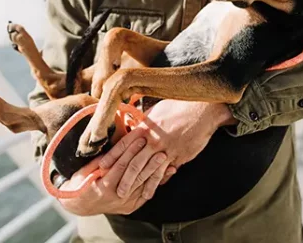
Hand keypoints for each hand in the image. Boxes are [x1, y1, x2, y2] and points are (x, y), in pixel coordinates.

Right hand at [57, 136, 169, 215]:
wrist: (80, 205)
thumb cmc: (81, 183)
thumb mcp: (85, 170)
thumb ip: (101, 161)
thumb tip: (116, 146)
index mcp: (103, 186)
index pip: (121, 165)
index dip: (131, 151)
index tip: (140, 138)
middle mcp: (116, 196)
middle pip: (136, 175)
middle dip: (148, 160)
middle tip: (159, 148)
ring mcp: (124, 204)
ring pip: (143, 185)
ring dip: (156, 171)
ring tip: (166, 158)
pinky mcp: (130, 207)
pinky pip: (146, 193)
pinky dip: (157, 182)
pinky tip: (168, 172)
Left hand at [98, 100, 235, 199]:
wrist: (202, 109)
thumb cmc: (179, 106)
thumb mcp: (157, 111)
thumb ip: (145, 123)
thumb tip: (134, 128)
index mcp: (146, 127)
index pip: (124, 144)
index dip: (111, 157)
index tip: (100, 167)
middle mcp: (153, 139)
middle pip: (133, 161)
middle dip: (122, 177)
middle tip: (112, 189)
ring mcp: (166, 149)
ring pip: (148, 170)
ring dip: (137, 185)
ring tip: (127, 196)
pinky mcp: (179, 156)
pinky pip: (164, 172)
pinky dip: (156, 183)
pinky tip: (150, 192)